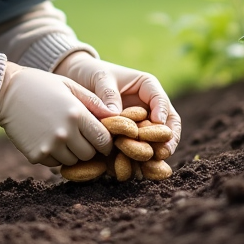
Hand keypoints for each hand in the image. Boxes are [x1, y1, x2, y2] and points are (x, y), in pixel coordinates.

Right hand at [0, 62, 115, 166]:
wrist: (5, 92)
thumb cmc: (41, 85)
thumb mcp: (70, 86)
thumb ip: (94, 102)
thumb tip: (115, 116)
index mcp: (77, 114)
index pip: (103, 140)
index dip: (105, 142)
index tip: (101, 139)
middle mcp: (65, 133)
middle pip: (89, 154)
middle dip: (89, 148)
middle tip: (80, 137)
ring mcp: (50, 146)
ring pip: (73, 162)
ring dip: (72, 153)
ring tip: (62, 136)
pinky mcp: (36, 155)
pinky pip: (55, 164)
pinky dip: (55, 156)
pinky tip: (47, 139)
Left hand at [54, 52, 182, 155]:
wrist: (76, 80)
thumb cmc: (91, 73)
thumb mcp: (100, 77)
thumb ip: (108, 94)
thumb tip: (114, 114)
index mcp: (147, 87)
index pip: (161, 100)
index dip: (162, 112)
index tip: (157, 123)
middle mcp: (148, 107)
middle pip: (166, 124)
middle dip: (167, 139)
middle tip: (163, 152)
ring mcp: (140, 124)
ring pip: (155, 141)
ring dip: (155, 153)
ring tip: (151, 165)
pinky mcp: (129, 138)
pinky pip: (137, 149)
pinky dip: (138, 159)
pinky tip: (136, 170)